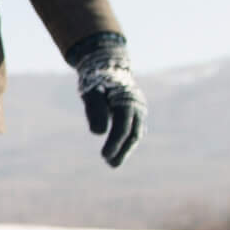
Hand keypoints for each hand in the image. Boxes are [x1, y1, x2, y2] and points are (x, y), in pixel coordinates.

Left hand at [70, 32, 144, 167]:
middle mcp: (137, 106)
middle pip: (133, 134)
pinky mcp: (135, 112)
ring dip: (125, 149)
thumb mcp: (91, 93)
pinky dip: (126, 141)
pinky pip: (133, 129)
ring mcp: (138, 109)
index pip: (122, 127)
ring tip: (112, 162)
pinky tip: (118, 152)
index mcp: (126, 101)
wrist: (107, 65)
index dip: (114, 143)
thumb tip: (98, 133)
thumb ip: (95, 111)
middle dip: (122, 150)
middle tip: (110, 164)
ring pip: (135, 133)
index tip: (104, 156)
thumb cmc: (96, 80)